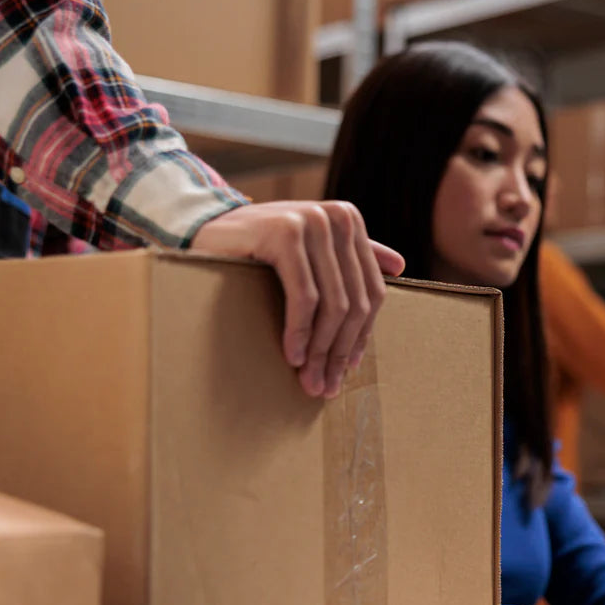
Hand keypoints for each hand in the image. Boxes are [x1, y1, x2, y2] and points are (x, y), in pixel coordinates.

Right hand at [191, 201, 404, 398]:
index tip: (346, 371)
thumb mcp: (312, 249)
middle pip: (354, 302)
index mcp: (350, 221)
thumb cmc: (260, 245)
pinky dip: (299, 332)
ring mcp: (312, 222)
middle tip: (325, 386)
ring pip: (332, 304)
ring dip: (320, 350)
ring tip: (308, 379)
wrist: (205, 229)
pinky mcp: (285, 233)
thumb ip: (353, 254)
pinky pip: (304, 297)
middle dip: (339, 351)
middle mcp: (337, 218)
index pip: (370, 292)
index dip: (360, 337)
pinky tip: (292, 356)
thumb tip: (400, 266)